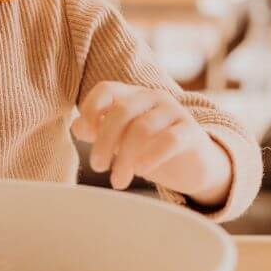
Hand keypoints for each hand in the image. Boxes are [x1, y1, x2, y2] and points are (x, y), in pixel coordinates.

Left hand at [70, 82, 231, 206]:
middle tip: (98, 166)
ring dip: (126, 157)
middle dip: (105, 141)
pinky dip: (152, 156)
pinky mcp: (191, 132)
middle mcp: (152, 98)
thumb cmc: (148, 148)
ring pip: (143, 128)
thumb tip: (77, 126)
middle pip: (121, 111)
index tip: (84, 134)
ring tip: (118, 181)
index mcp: (131, 95)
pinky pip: (170, 140)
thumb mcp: (120, 139)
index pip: (106, 90)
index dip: (90, 109)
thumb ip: (98, 130)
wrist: (192, 165)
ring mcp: (173, 112)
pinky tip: (141, 171)